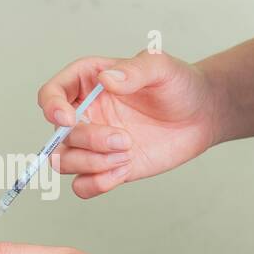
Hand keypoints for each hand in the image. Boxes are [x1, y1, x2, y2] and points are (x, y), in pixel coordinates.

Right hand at [37, 51, 221, 197]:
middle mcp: (85, 114)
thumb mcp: (162, 67)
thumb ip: (134, 69)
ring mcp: (94, 143)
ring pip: (64, 162)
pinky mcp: (107, 167)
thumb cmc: (180, 86)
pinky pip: (82, 186)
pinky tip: (123, 171)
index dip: (51, 107)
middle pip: (59, 135)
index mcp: (88, 82)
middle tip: (123, 140)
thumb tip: (107, 80)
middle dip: (88, 140)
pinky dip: (96, 184)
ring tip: (126, 155)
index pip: (51, 93)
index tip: (68, 118)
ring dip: (91, 163)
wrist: (202, 116)